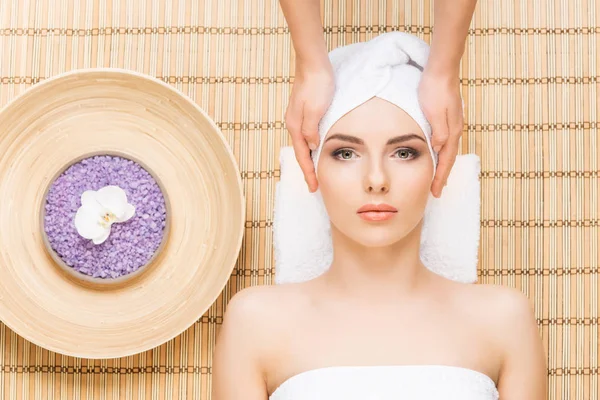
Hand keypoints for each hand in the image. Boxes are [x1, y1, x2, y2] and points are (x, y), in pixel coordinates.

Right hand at [285, 61, 334, 191]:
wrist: (313, 63)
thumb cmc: (316, 84)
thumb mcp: (315, 109)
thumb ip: (312, 130)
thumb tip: (312, 147)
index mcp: (295, 126)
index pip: (303, 156)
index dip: (308, 173)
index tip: (314, 188)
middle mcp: (294, 124)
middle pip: (301, 153)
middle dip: (307, 170)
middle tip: (315, 185)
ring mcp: (298, 117)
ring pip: (304, 144)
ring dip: (309, 159)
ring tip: (316, 171)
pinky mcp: (304, 111)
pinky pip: (307, 135)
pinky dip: (311, 147)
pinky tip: (316, 148)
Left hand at [418, 69, 463, 197]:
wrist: (441, 70)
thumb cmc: (435, 90)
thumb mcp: (434, 112)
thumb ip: (439, 132)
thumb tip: (439, 149)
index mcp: (452, 131)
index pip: (446, 161)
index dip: (440, 177)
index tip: (436, 192)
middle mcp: (455, 130)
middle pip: (449, 159)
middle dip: (443, 176)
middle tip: (437, 190)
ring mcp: (453, 124)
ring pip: (448, 151)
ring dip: (443, 166)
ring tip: (438, 177)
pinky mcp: (448, 118)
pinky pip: (446, 142)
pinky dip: (442, 153)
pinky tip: (438, 153)